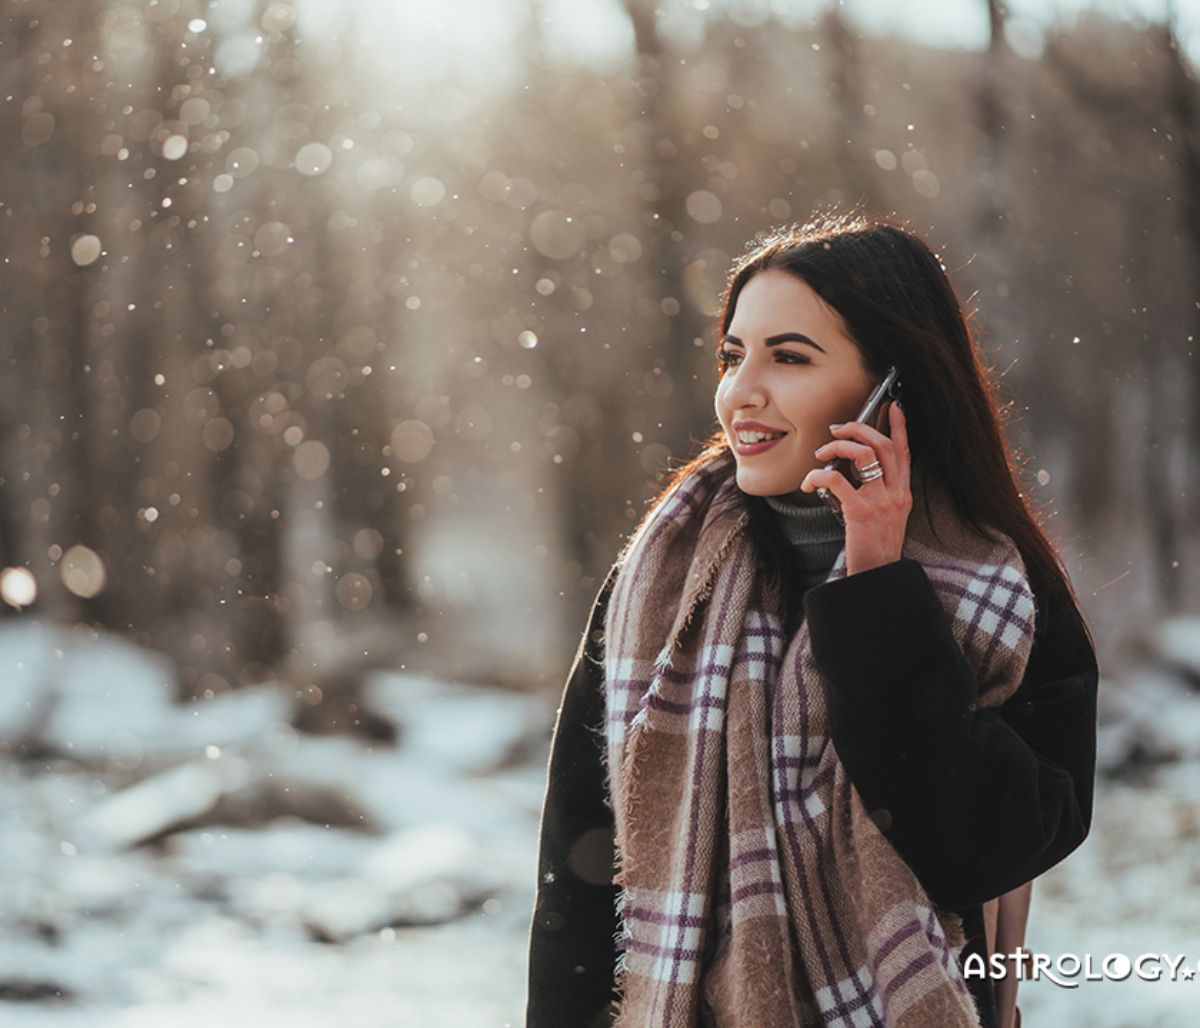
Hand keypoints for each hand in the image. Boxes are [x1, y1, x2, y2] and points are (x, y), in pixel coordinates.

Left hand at [800, 400, 911, 575]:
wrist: (877, 576)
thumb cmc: (875, 546)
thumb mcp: (887, 515)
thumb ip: (878, 492)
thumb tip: (851, 470)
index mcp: (902, 492)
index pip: (904, 451)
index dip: (899, 426)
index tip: (893, 406)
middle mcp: (896, 493)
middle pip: (882, 445)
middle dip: (858, 429)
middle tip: (837, 430)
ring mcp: (880, 501)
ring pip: (863, 455)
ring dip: (838, 447)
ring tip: (822, 454)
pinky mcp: (860, 512)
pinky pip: (837, 480)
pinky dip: (818, 475)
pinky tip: (809, 481)